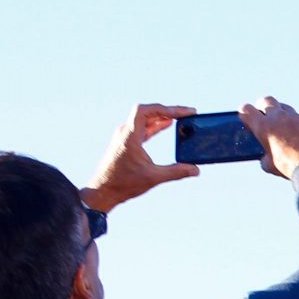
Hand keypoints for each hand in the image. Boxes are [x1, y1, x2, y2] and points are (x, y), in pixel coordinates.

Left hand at [83, 104, 198, 212]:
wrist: (103, 190)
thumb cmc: (123, 183)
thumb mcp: (154, 177)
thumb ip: (176, 172)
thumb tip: (195, 170)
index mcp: (130, 135)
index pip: (146, 110)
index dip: (166, 109)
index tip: (183, 113)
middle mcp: (126, 132)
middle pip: (148, 112)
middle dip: (169, 111)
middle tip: (187, 114)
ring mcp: (125, 136)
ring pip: (145, 119)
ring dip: (162, 117)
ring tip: (180, 118)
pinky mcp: (126, 143)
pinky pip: (143, 128)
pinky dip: (156, 125)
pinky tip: (166, 125)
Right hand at [237, 97, 298, 179]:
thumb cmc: (289, 166)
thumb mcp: (270, 165)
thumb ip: (264, 156)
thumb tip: (265, 157)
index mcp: (263, 126)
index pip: (246, 109)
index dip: (245, 113)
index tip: (248, 118)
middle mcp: (278, 117)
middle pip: (266, 100)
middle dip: (263, 106)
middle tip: (264, 115)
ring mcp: (295, 117)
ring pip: (285, 107)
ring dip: (281, 113)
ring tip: (283, 125)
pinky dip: (297, 125)